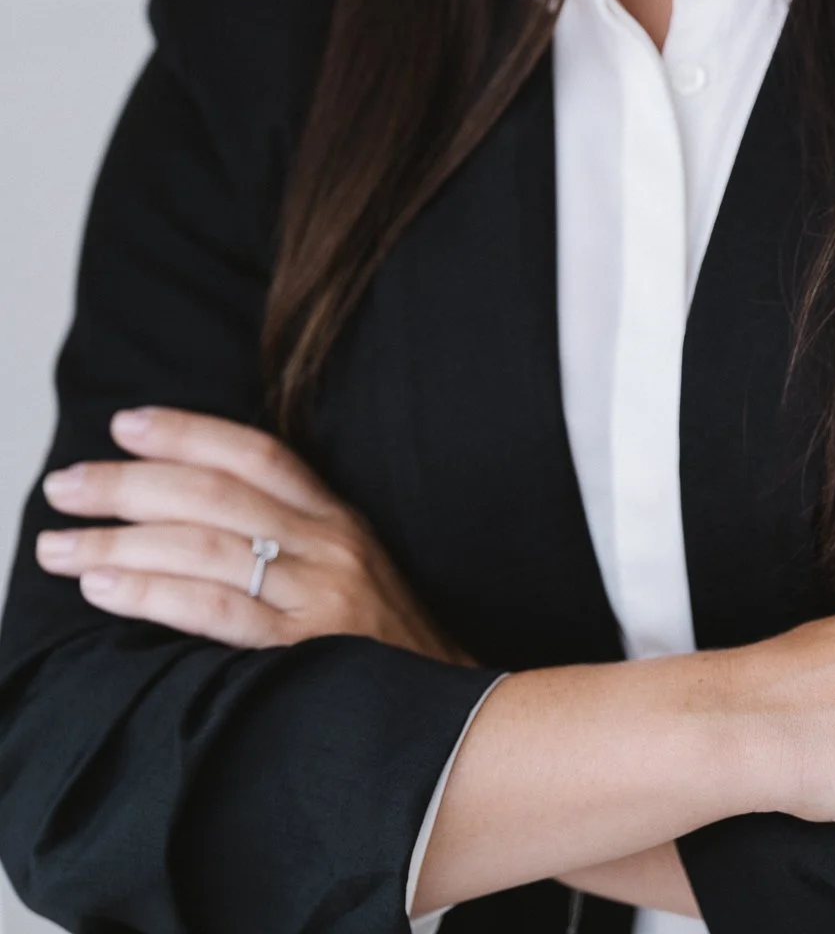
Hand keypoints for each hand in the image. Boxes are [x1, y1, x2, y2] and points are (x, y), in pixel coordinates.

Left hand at [35, 405, 475, 663]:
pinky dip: (152, 593)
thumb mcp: (353, 574)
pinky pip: (215, 610)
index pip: (256, 453)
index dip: (188, 430)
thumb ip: (293, 542)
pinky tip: (105, 588)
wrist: (463, 724)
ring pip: (204, 546)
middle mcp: (331, 543)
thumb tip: (193, 522)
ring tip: (59, 544)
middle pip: (215, 492)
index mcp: (340, 519)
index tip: (124, 423)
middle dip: (129, 483)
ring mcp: (321, 594)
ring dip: (118, 541)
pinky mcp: (307, 649)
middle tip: (66, 486)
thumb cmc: (390, 655)